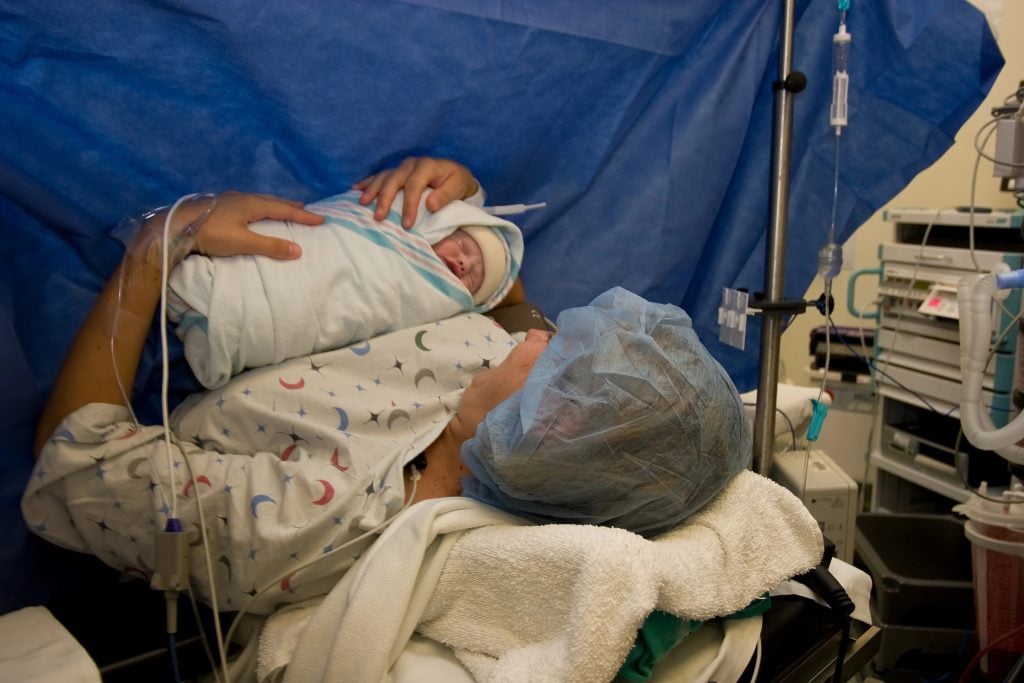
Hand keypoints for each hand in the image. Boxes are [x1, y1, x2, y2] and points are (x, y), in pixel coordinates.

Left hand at [144, 192, 324, 265]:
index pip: (284, 209)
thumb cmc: (209, 234)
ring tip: (285, 208)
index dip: (303, 216)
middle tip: (306, 210)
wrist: (174, 227)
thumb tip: (298, 250)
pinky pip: (249, 203)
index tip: (321, 220)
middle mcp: (243, 198)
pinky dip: (261, 206)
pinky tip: (255, 210)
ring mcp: (229, 200)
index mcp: (252, 204)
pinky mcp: (219, 205)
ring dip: (275, 205)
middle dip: (291, 206)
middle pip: (273, 201)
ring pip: (260, 200)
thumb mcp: (242, 242)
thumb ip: (270, 246)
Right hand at [353, 157, 478, 227]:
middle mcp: (411, 164)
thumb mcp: (457, 186)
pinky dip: (367, 182)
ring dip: (371, 190)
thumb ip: (446, 195)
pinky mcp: (395, 171)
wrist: (453, 172)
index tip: (407, 224)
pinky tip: (355, 190)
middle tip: (379, 217)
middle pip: (394, 179)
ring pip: (383, 177)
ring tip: (362, 204)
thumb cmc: (455, 182)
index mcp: (427, 166)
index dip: (409, 205)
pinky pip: (379, 176)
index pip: (414, 185)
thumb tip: (431, 205)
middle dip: (385, 198)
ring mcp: (401, 167)